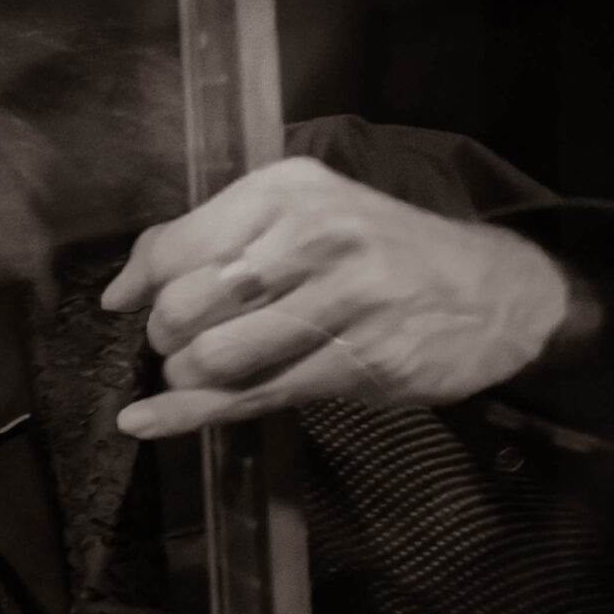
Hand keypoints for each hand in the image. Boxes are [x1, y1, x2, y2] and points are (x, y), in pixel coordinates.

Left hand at [103, 156, 572, 437]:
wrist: (491, 291)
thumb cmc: (376, 254)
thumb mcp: (302, 216)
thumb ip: (209, 238)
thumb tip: (123, 288)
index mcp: (289, 192)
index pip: (176, 246)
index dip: (140, 286)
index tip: (127, 306)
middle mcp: (315, 236)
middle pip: (185, 307)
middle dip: (165, 337)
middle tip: (181, 341)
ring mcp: (342, 300)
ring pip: (214, 357)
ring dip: (187, 377)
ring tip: (203, 370)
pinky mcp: (358, 361)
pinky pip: (250, 397)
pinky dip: (187, 415)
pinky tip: (151, 421)